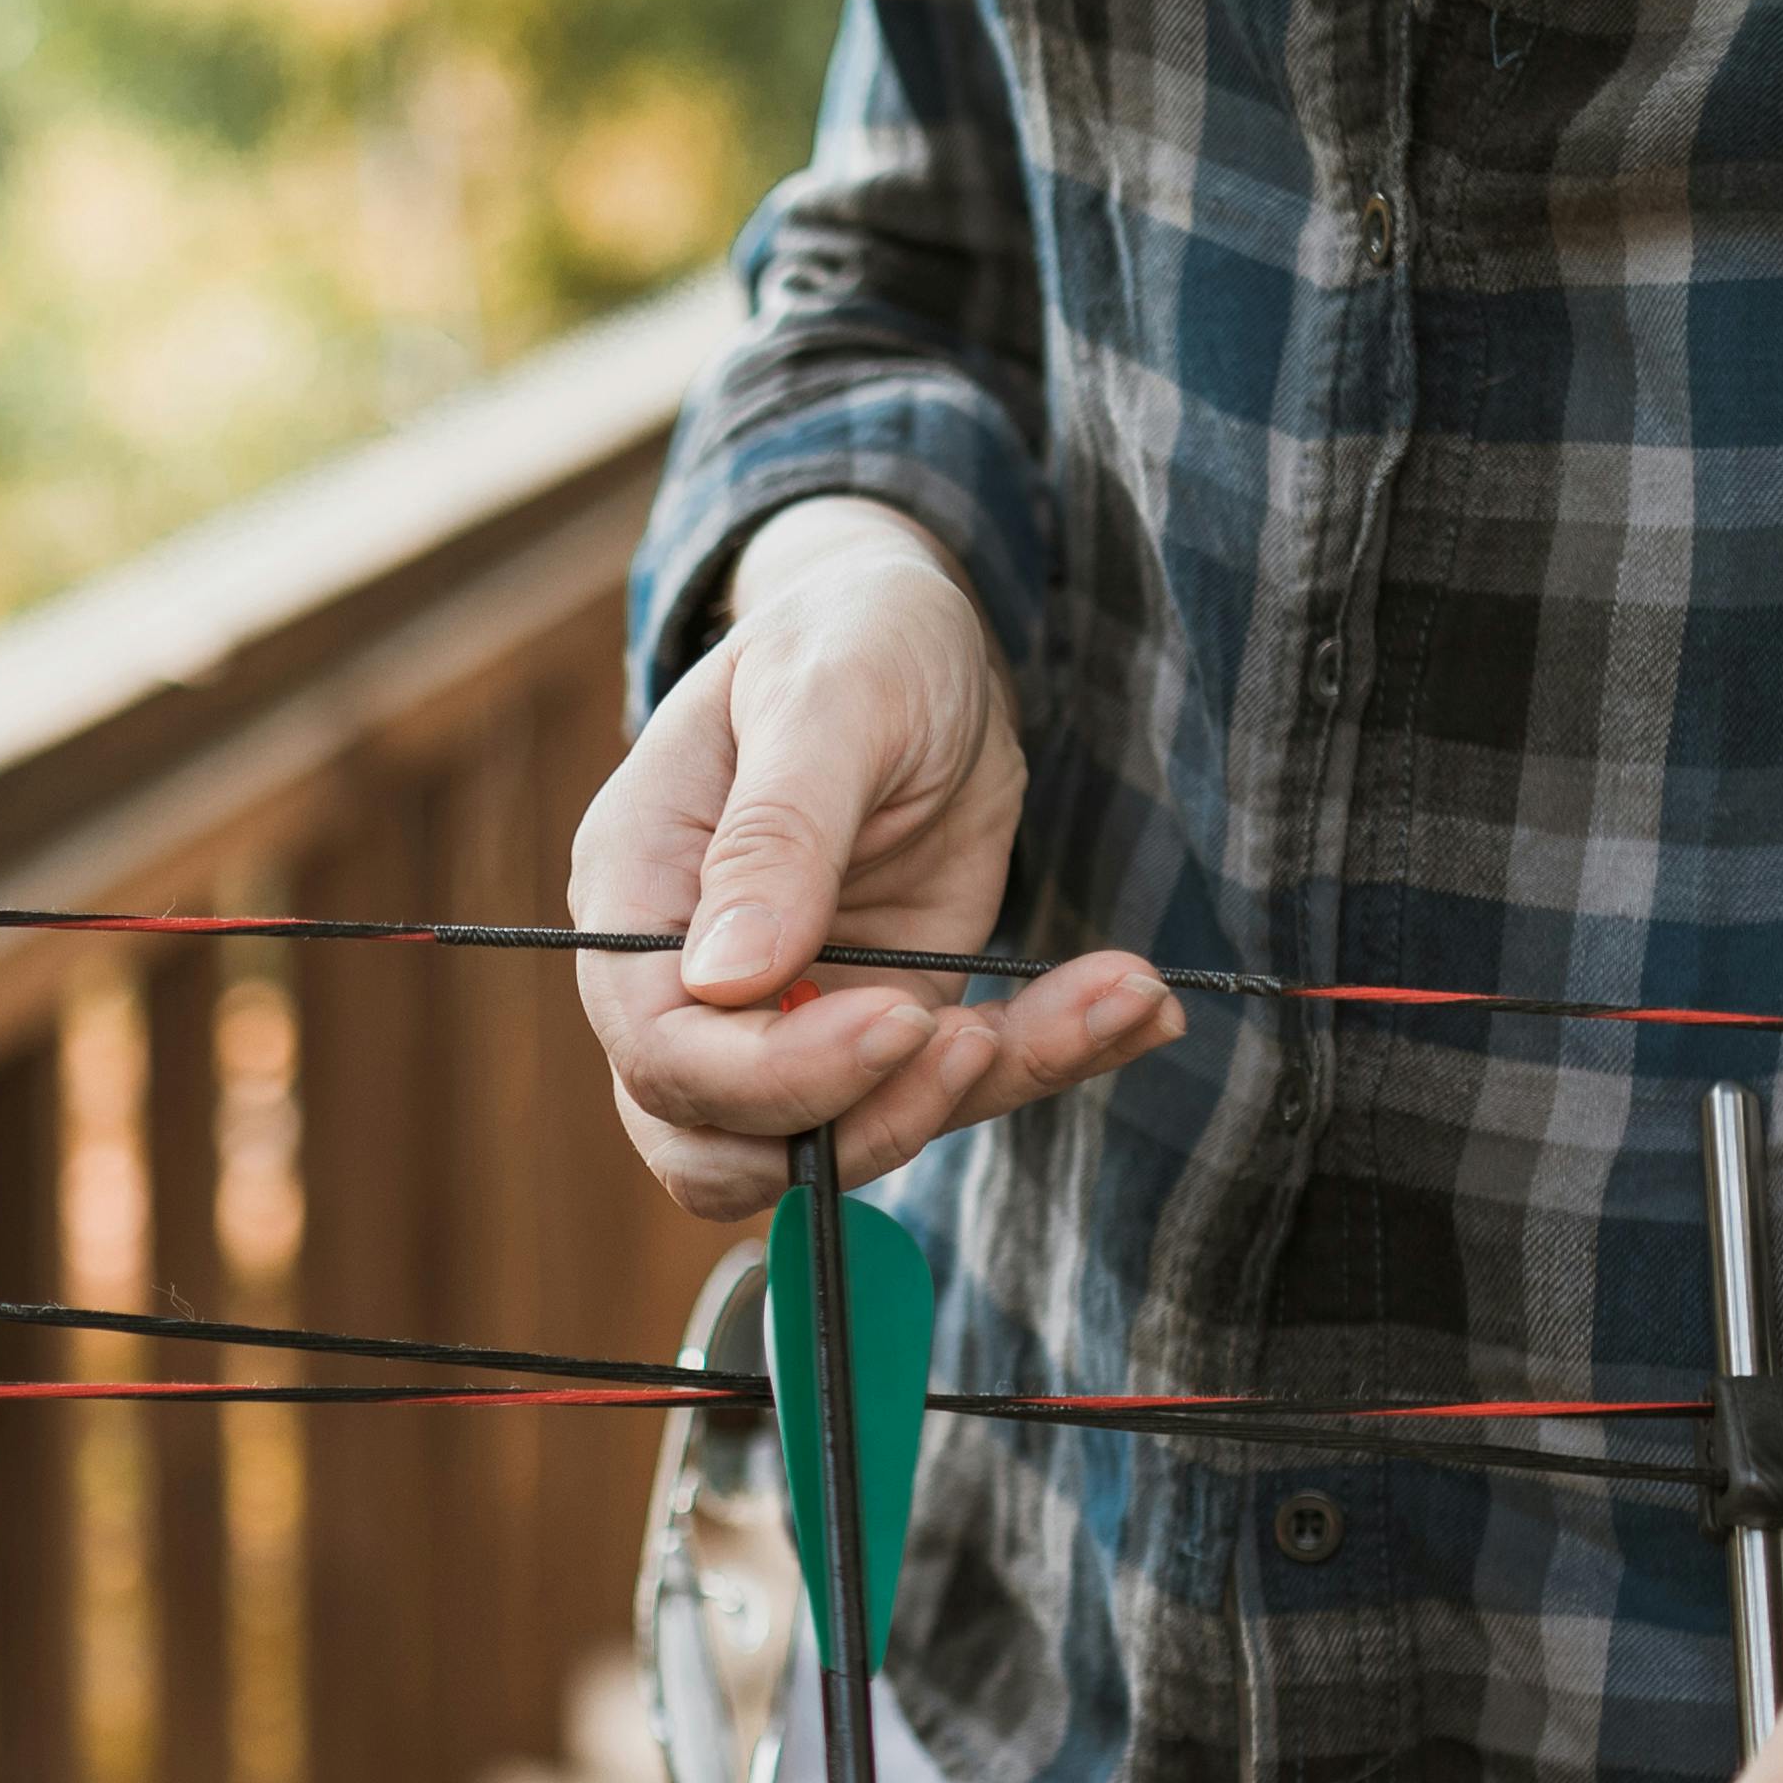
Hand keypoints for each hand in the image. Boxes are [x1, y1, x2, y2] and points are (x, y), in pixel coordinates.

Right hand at [575, 496, 1176, 1218]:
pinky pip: (949, 1092)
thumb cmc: (855, 635)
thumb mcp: (827, 696)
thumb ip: (777, 833)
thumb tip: (723, 981)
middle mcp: (692, 980)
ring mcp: (788, 1015)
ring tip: (1117, 998)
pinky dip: (1049, 1063)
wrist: (929, 639)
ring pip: (837, 1147)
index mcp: (639, 891)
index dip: (767, 1074)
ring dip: (973, 1099)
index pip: (661, 1047)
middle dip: (856, 1124)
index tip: (898, 1022)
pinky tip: (1143, 1009)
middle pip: (717, 1143)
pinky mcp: (884, 1023)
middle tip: (975, 1044)